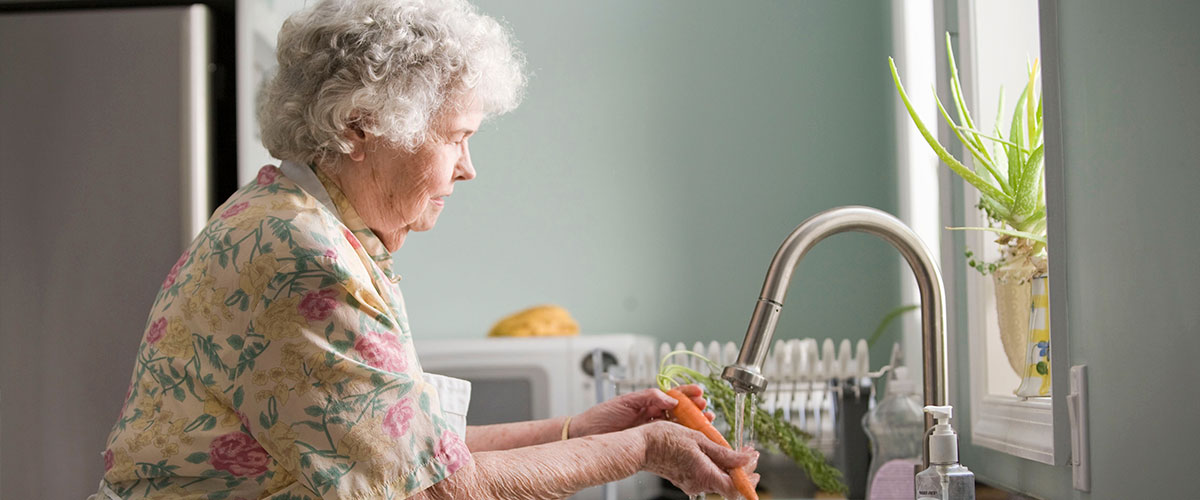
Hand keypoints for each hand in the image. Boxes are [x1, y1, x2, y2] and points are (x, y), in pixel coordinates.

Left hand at [571, 385, 711, 436]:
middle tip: (706, 409)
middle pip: (679, 411)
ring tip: (705, 422)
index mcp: (647, 401)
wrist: (586, 434)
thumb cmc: (601, 416)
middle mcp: (651, 415)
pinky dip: (681, 438)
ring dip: (692, 423)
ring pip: (677, 425)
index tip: (699, 393)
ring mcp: (651, 429)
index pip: (672, 395)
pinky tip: (691, 437)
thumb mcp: (626, 401)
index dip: (687, 394)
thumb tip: (671, 398)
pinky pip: (669, 439)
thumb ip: (649, 397)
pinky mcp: (649, 443)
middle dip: (695, 409)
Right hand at [639, 420, 759, 497]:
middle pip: (729, 484)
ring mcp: (691, 483)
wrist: (640, 446)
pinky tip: (714, 452)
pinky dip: (715, 465)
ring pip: (718, 479)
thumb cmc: (664, 439)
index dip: (749, 477)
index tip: (754, 460)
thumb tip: (745, 460)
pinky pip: (706, 475)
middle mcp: (699, 484)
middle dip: (742, 469)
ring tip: (731, 449)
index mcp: (705, 475)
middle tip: (747, 453)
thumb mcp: (699, 440)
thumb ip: (724, 453)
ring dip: (729, 466)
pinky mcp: (685, 479)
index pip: (736, 488)